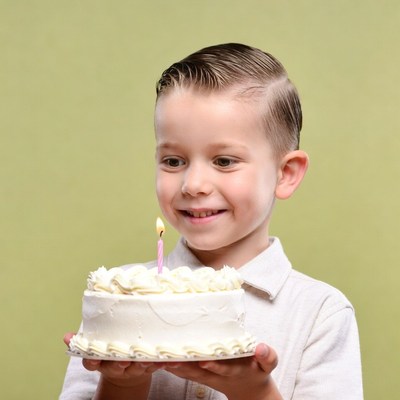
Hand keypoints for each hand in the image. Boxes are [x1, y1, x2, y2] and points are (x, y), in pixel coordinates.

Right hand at [63, 332, 160, 397]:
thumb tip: (66, 337)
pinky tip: (165, 358)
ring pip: (136, 368)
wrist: (128, 369)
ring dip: (141, 363)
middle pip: (114, 367)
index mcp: (100, 362)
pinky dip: (159, 362)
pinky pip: (153, 366)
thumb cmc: (111, 349)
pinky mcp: (147, 368)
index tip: (93, 357)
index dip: (92, 361)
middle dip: (118, 363)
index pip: (92, 363)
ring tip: (145, 357)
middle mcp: (115, 368)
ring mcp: (132, 369)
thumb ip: (84, 339)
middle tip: (122, 359)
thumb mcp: (97, 344)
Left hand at [164, 343, 281, 399]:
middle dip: (187, 367)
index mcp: (235, 370)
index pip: (224, 368)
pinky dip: (176, 368)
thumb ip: (267, 356)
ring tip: (162, 360)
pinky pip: (187, 373)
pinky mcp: (203, 375)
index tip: (205, 361)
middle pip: (200, 373)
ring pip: (191, 373)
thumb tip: (262, 348)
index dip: (215, 366)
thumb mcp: (268, 364)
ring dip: (177, 368)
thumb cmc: (258, 370)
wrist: (250, 388)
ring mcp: (210, 376)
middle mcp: (219, 375)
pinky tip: (163, 361)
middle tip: (172, 360)